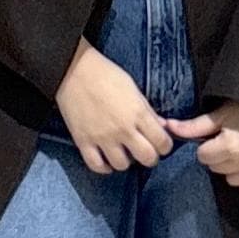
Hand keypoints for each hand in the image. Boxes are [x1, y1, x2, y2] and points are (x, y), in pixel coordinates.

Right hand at [55, 36, 172, 173]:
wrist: (74, 70)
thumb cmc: (106, 74)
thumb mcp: (133, 88)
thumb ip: (148, 110)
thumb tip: (161, 126)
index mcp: (138, 113)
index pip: (162, 142)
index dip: (165, 145)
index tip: (160, 142)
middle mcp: (123, 129)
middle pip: (147, 158)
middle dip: (150, 157)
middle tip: (145, 150)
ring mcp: (102, 137)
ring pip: (122, 165)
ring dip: (126, 160)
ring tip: (123, 151)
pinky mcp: (83, 141)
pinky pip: (96, 165)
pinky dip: (104, 166)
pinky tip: (106, 159)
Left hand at [164, 99, 238, 194]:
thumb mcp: (220, 113)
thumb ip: (194, 126)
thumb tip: (168, 126)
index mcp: (228, 147)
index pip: (202, 155)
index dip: (207, 144)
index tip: (216, 136)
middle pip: (215, 168)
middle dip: (219, 155)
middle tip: (230, 139)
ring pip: (232, 179)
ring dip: (233, 167)